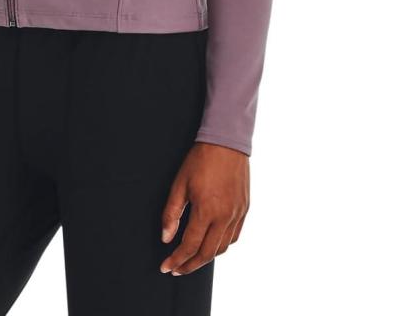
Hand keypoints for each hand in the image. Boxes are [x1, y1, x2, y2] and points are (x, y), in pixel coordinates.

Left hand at [159, 141, 249, 274]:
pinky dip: (222, 245)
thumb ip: (171, 213)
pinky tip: (211, 243)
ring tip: (191, 259)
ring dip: (206, 257)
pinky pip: (234, 236)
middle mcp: (225, 217)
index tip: (165, 267)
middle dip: (190, 265)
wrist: (227, 142)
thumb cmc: (200, 159)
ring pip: (222, 248)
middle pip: (207, 254)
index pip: (190, 246)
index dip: (176, 260)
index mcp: (207, 210)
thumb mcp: (179, 184)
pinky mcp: (244, 209)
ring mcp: (237, 214)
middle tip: (177, 269)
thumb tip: (166, 238)